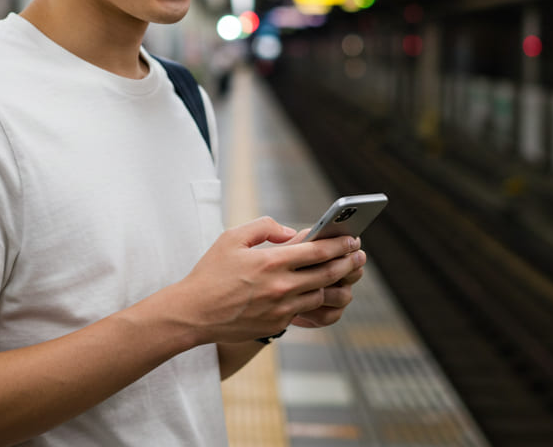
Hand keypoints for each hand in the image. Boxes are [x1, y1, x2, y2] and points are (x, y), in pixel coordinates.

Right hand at [174, 216, 362, 344]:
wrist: (193, 313)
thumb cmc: (211, 273)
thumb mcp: (232, 238)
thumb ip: (264, 227)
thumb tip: (291, 232)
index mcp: (271, 262)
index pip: (317, 251)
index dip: (339, 244)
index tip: (352, 238)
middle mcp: (280, 286)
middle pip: (327, 274)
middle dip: (347, 263)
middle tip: (359, 255)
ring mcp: (280, 309)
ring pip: (320, 295)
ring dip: (335, 284)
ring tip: (345, 274)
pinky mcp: (276, 324)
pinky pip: (305, 311)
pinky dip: (315, 300)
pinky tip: (320, 292)